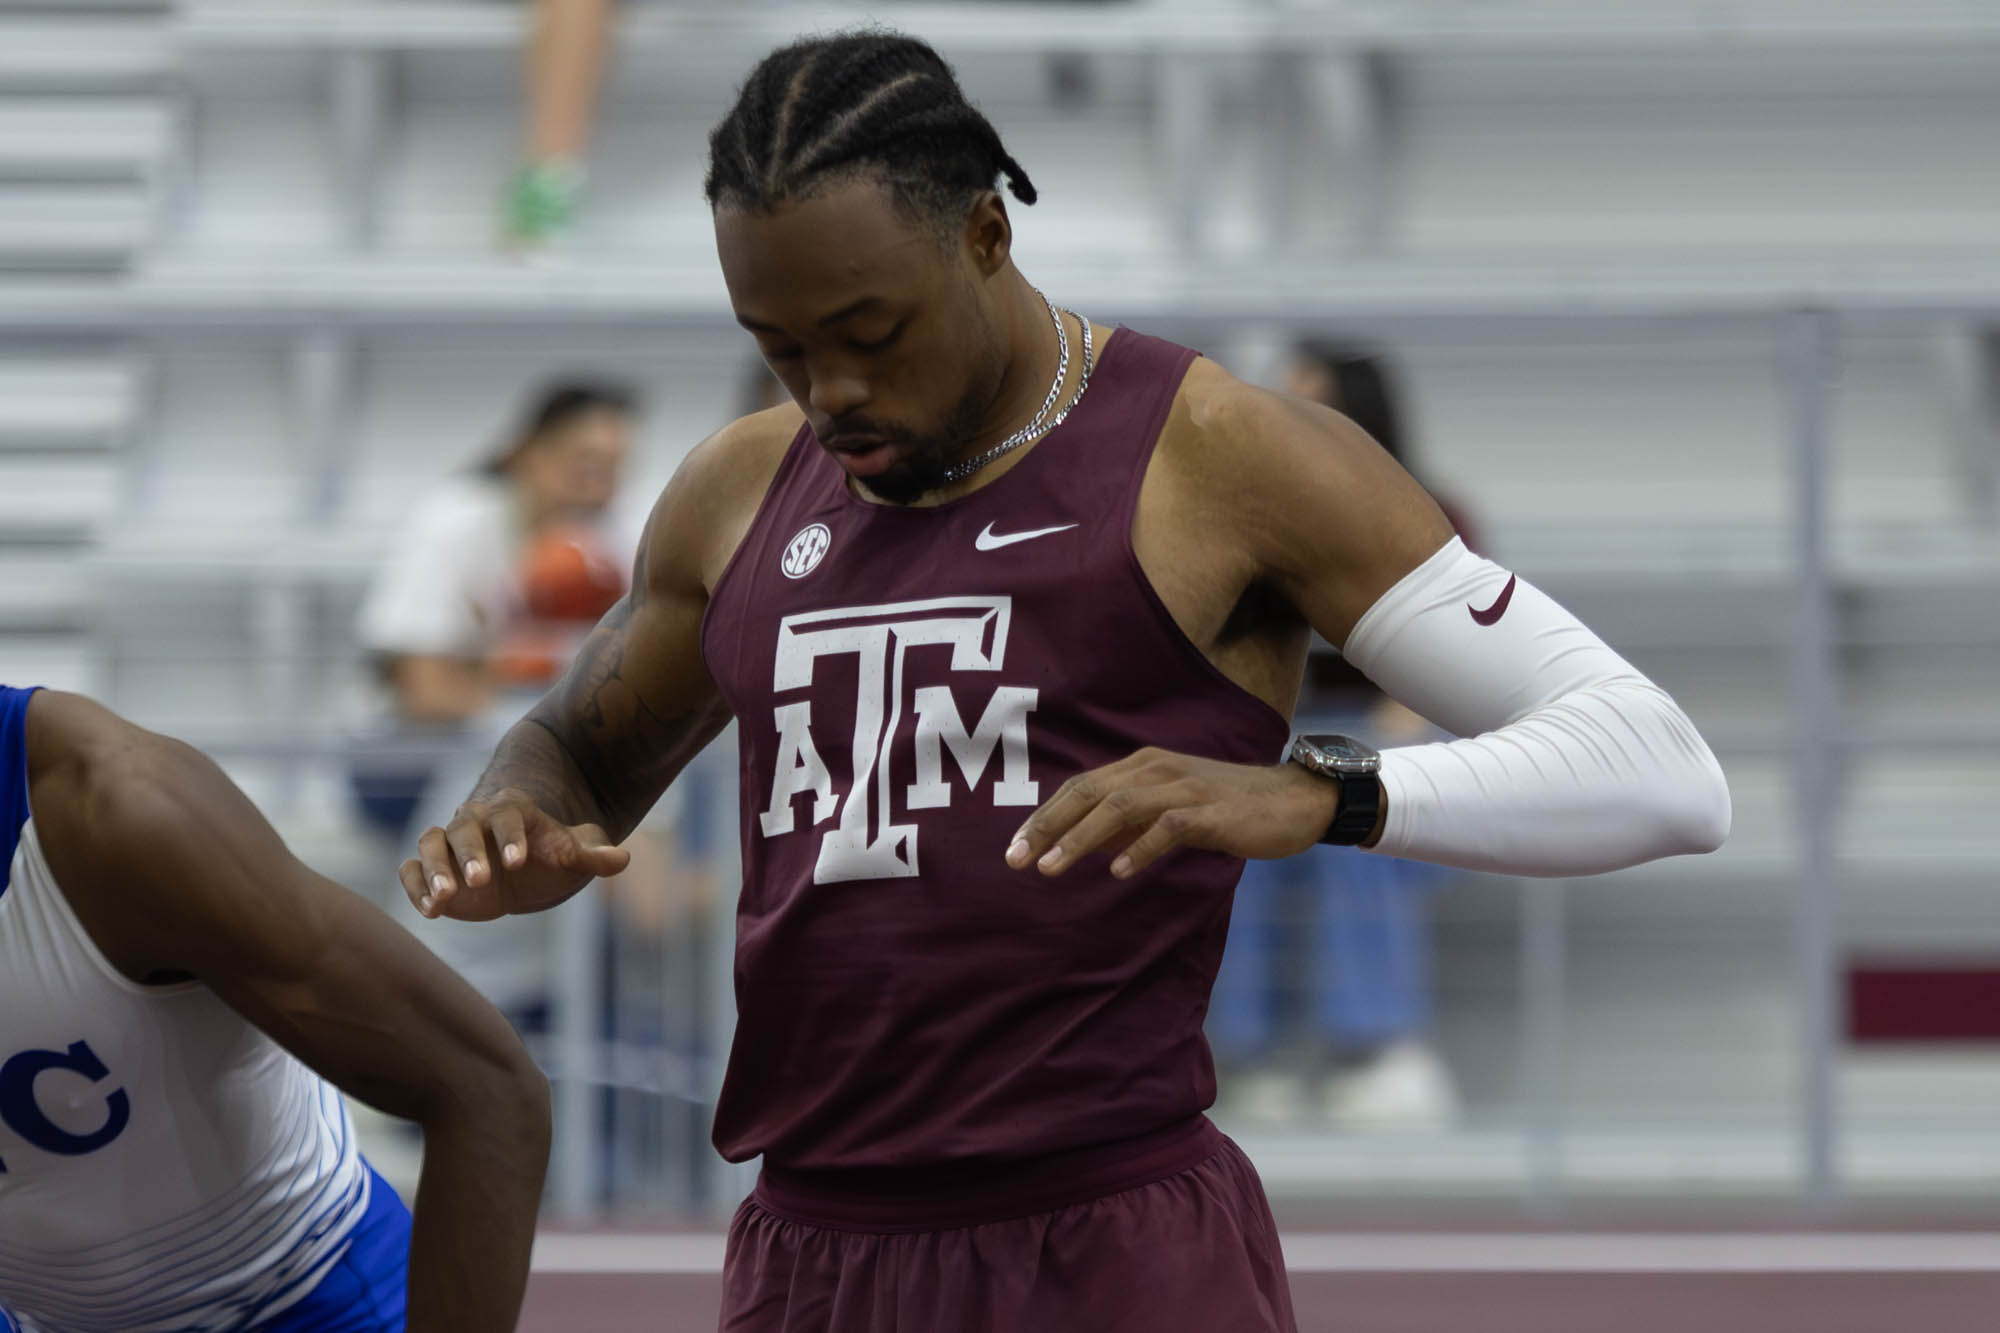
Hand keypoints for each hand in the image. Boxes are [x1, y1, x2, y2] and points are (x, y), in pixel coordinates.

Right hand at [401, 788, 630, 921]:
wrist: (525, 872)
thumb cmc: (551, 860)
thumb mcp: (576, 856)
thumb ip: (595, 855)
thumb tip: (621, 858)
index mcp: (512, 811)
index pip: (507, 815)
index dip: (511, 835)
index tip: (519, 861)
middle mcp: (474, 821)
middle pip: (462, 828)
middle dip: (469, 854)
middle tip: (481, 881)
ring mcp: (449, 845)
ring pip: (430, 844)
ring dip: (433, 869)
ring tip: (444, 899)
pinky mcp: (430, 870)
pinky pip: (411, 870)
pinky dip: (414, 885)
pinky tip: (430, 910)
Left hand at [1005, 747, 1342, 878]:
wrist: (1295, 800)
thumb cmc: (1228, 807)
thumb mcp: (1170, 807)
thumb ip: (1130, 820)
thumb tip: (1084, 844)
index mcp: (1143, 765)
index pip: (1080, 787)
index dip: (1044, 816)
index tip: (1013, 848)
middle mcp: (1157, 769)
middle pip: (1089, 793)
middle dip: (1047, 826)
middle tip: (1016, 859)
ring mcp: (1184, 789)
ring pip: (1120, 808)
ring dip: (1081, 838)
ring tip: (1052, 868)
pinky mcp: (1212, 812)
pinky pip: (1168, 828)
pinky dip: (1139, 849)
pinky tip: (1117, 871)